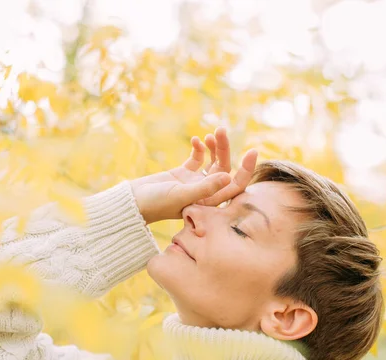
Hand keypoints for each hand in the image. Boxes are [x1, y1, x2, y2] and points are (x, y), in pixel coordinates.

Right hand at [130, 127, 257, 224]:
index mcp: (209, 202)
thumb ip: (205, 188)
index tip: (252, 152)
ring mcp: (194, 182)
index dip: (246, 170)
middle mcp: (204, 193)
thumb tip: (228, 176)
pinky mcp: (183, 174)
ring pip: (212, 162)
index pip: (235, 186)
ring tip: (210, 134)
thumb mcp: (181, 195)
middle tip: (221, 131)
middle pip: (223, 169)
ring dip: (214, 147)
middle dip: (224, 150)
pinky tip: (195, 140)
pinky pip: (197, 159)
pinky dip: (199, 149)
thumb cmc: (156, 204)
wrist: (132, 201)